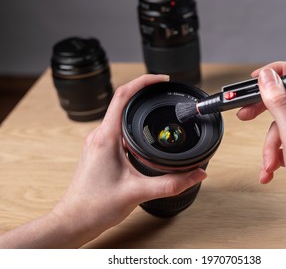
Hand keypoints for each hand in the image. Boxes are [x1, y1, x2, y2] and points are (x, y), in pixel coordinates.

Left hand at [0, 74, 205, 248]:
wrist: (74, 221)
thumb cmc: (95, 206)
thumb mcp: (139, 192)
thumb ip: (172, 183)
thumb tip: (196, 174)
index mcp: (106, 137)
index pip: (122, 96)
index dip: (143, 82)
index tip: (161, 80)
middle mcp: (99, 136)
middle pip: (121, 101)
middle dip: (144, 93)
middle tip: (163, 91)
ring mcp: (97, 143)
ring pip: (118, 116)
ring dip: (137, 109)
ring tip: (155, 108)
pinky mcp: (98, 151)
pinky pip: (115, 129)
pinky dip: (131, 125)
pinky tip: (142, 135)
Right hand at [237, 62, 285, 247]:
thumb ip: (278, 103)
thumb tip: (267, 78)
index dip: (278, 73)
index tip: (257, 78)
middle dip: (264, 111)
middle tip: (244, 114)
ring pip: (280, 125)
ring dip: (269, 145)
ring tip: (269, 163)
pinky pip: (281, 141)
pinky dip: (273, 155)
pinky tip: (271, 170)